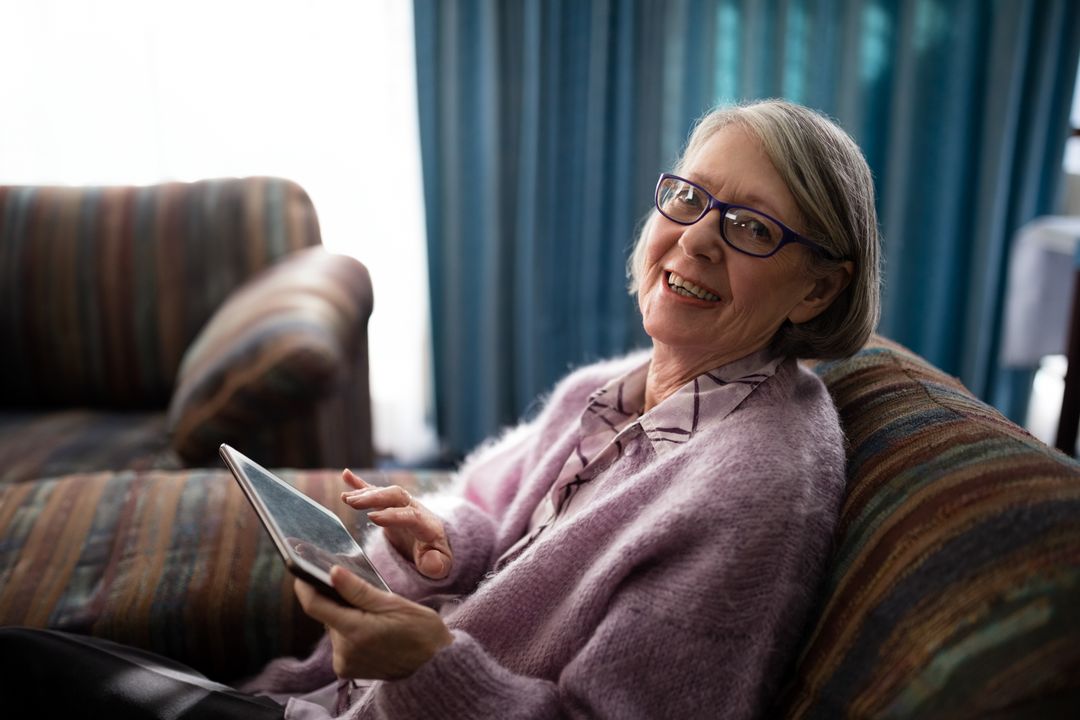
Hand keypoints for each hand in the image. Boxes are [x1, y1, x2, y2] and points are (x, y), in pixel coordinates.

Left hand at [295, 566, 452, 679]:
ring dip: (346, 616)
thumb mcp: (393, 603)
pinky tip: (371, 629)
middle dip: (338, 600)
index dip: (305, 587)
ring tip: (373, 613)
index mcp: (356, 632)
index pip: (315, 607)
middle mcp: (345, 652)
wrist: (435, 664)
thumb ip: (359, 590)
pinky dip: (350, 630)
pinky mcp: (348, 670)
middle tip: (361, 591)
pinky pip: (341, 641)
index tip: (301, 573)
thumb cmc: (420, 630)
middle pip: (326, 616)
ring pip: (334, 627)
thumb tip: (333, 572)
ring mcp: (345, 663)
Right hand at [340, 470, 452, 579]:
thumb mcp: (441, 565)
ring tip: (345, 498)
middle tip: (354, 503)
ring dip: (365, 493)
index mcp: (427, 524)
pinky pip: (375, 491)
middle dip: (375, 497)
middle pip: (397, 496)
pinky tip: (346, 475)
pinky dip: (360, 483)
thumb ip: (436, 564)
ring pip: (384, 493)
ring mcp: (401, 505)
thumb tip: (430, 563)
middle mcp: (414, 508)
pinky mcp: (389, 506)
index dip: (392, 515)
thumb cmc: (435, 556)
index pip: (411, 515)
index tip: (372, 518)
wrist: (435, 544)